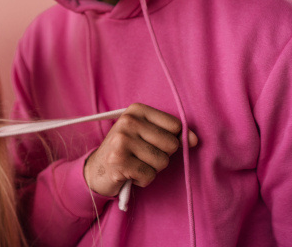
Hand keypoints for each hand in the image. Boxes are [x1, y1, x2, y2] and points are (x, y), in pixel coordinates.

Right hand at [83, 103, 197, 196]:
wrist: (97, 170)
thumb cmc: (126, 151)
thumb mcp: (147, 136)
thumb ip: (172, 135)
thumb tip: (194, 140)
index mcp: (136, 110)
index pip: (175, 125)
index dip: (170, 139)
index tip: (152, 143)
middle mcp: (127, 122)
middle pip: (171, 144)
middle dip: (161, 156)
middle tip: (141, 156)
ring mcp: (121, 140)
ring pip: (162, 162)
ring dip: (152, 169)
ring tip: (135, 164)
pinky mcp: (118, 161)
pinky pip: (149, 175)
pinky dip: (143, 180)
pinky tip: (130, 174)